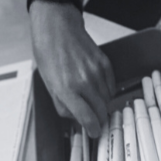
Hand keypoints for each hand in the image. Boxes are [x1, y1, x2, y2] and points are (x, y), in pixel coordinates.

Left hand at [30, 1, 113, 137]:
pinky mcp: (105, 64)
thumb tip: (76, 119)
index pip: (87, 118)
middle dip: (98, 119)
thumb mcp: (48, 83)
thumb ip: (63, 104)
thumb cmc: (48, 54)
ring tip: (92, 101)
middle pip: (100, 111)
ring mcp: (96, 72)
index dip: (93, 129)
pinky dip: (106, 91)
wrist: (58, 28)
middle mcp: (84, 82)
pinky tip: (96, 88)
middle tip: (94, 120)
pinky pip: (111, 86)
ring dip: (102, 104)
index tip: (95, 133)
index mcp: (66, 88)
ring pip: (107, 99)